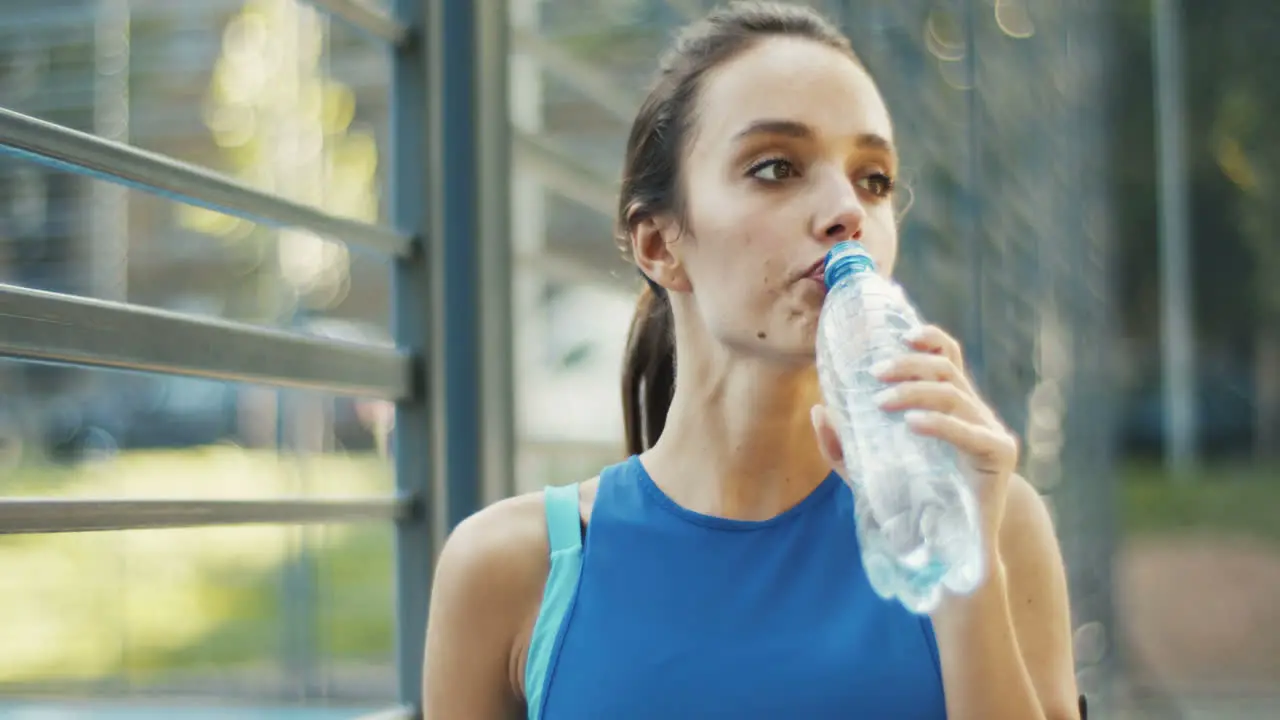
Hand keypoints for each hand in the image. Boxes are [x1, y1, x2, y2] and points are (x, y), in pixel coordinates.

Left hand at [810, 325, 1019, 539]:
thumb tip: (818, 410)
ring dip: (916, 391)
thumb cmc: (915, 499)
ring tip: (883, 401)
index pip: (947, 357)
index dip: (929, 338)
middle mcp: (972, 411)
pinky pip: (969, 431)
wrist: (959, 542)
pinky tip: (913, 423)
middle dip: (908, 365)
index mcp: (949, 405)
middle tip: (874, 373)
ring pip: (954, 393)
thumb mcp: (870, 472)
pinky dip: (939, 423)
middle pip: (945, 369)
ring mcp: (988, 430)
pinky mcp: (998, 454)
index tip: (901, 336)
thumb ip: (842, 447)